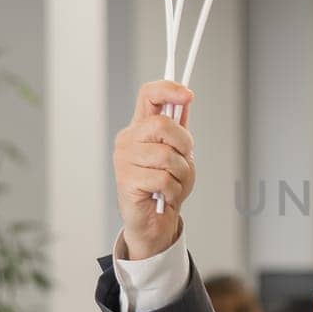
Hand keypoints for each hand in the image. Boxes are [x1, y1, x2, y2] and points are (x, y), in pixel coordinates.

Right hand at [114, 81, 195, 260]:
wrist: (155, 221)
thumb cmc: (166, 186)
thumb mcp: (179, 153)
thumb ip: (179, 129)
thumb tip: (185, 100)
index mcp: (140, 128)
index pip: (148, 95)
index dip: (168, 89)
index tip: (188, 95)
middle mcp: (128, 140)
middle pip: (162, 125)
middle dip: (184, 144)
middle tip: (183, 159)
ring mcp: (124, 160)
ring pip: (166, 156)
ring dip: (181, 174)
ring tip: (173, 184)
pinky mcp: (126, 181)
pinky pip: (163, 179)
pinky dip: (174, 191)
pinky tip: (166, 196)